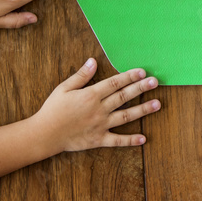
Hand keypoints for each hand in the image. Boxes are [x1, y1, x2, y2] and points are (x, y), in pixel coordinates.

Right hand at [34, 58, 159, 152]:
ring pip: (126, 116)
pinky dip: (130, 140)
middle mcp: (99, 109)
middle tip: (155, 82)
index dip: (129, 76)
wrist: (44, 134)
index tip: (142, 71)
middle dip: (141, 88)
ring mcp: (100, 125)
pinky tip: (144, 138)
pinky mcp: (98, 139)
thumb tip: (93, 61)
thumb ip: (81, 75)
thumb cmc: (53, 109)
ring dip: (143, 110)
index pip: (114, 83)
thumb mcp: (64, 88)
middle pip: (124, 97)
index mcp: (91, 95)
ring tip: (157, 104)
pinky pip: (117, 140)